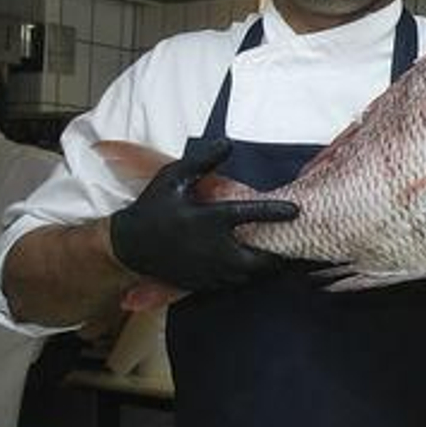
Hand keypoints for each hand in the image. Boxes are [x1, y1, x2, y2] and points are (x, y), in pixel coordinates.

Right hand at [108, 140, 298, 290]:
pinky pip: (233, 283)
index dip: (275, 211)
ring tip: (278, 256)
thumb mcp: (174, 178)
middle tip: (291, 243)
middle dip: (277, 254)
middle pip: (257, 259)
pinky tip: (254, 266)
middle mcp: (210, 248)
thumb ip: (203, 161)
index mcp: (206, 219)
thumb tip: (228, 143)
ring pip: (248, 275)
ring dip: (264, 266)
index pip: (249, 214)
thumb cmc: (153, 206)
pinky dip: (247, 276)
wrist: (129, 245)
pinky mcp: (202, 283)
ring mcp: (207, 270)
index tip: (296, 210)